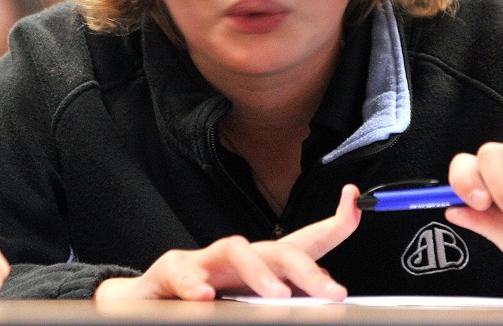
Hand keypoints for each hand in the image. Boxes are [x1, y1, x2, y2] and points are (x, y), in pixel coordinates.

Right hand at [94, 184, 361, 300]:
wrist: (148, 303)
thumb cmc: (204, 300)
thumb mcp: (250, 301)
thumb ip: (287, 295)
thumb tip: (328, 292)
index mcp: (260, 267)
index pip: (303, 243)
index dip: (334, 222)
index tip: (354, 200)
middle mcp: (236, 257)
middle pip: (277, 248)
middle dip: (307, 267)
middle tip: (330, 291)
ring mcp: (203, 261)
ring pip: (235, 250)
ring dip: (259, 273)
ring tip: (277, 295)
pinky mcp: (170, 272)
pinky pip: (183, 273)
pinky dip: (194, 285)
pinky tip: (207, 297)